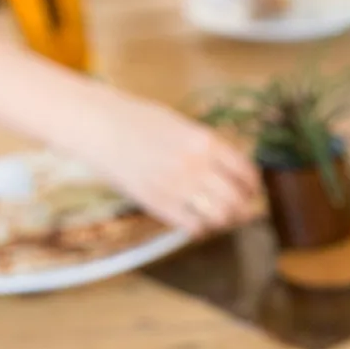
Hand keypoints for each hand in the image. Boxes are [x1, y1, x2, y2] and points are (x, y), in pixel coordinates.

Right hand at [71, 98, 260, 235]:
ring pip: (220, 217)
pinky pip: (193, 227)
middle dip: (244, 208)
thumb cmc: (137, 120)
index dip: (252, 185)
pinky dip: (201, 229)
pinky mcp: (157, 203)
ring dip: (225, 221)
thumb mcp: (181, 124)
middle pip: (237, 200)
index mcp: (205, 141)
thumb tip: (232, 168)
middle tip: (242, 210)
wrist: (97, 125)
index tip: (251, 190)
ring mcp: (176, 187)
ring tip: (221, 218)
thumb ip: (207, 146)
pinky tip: (197, 223)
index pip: (245, 172)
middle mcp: (195, 165)